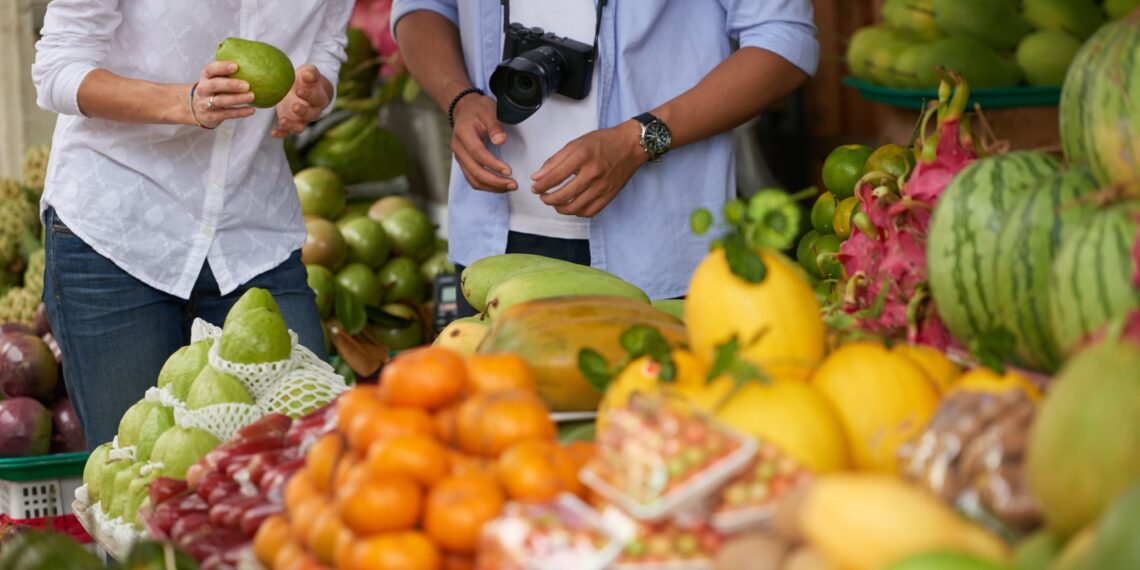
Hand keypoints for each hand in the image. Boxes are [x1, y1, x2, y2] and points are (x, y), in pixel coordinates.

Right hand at [190, 61, 255, 127]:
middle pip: (215, 85)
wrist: (196, 109)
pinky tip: (252, 109)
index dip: (222, 67)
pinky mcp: (211, 116)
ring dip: (237, 99)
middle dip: (231, 85)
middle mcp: (203, 89)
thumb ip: (227, 73)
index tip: (236, 66)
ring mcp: (205, 104)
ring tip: (252, 96)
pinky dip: (240, 112)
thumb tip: (254, 63)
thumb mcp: (215, 79)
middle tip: (247, 85)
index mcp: (205, 77)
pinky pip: (227, 114)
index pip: (210, 69)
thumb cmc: (214, 90)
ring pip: (221, 101)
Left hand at [272, 65, 331, 137]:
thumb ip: (310, 73)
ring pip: (300, 127)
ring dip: (292, 126)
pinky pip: (287, 131)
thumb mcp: (309, 72)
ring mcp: (302, 120)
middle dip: (303, 112)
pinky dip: (281, 133)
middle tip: (294, 107)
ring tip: (282, 121)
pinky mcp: (291, 123)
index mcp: (319, 98)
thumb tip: (307, 74)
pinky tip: (273, 132)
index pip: (317, 98)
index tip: (299, 91)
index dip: (309, 96)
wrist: (303, 89)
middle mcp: (313, 112)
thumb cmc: (306, 79)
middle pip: (311, 115)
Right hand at [450, 94, 515, 191]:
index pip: (477, 153)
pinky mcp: (464, 163)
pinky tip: (500, 186)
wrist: (465, 110)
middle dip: (495, 181)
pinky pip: (473, 180)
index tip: (509, 171)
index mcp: (463, 133)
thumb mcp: (488, 110)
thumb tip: (501, 141)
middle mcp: (458, 148)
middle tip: (513, 185)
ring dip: (492, 187)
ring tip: (510, 187)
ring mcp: (460, 158)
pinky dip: (486, 186)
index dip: (492, 164)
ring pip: (473, 179)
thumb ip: (494, 125)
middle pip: (474, 171)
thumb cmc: (478, 110)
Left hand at [531, 121, 647, 217]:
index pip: (554, 177)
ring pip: (575, 207)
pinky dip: (577, 212)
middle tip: (543, 196)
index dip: (541, 186)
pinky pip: (590, 212)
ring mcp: (602, 187)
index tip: (535, 188)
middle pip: (563, 195)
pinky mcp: (609, 195)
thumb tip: (537, 177)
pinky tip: (572, 206)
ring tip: (555, 203)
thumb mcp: (576, 143)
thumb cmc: (603, 142)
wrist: (631, 145)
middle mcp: (592, 173)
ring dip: (560, 208)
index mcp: (582, 156)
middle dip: (547, 199)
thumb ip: (555, 160)